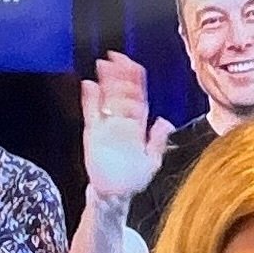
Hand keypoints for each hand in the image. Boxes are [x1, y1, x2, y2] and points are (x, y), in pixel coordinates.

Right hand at [80, 52, 172, 205]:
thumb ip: (157, 140)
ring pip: (106, 98)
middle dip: (118, 74)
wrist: (114, 195)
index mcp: (137, 126)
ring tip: (103, 64)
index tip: (132, 64)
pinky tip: (89, 85)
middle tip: (115, 57)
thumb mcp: (152, 162)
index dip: (134, 81)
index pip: (137, 97)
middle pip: (121, 93)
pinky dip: (89, 100)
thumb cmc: (133, 180)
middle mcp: (122, 122)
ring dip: (105, 81)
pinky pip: (90, 113)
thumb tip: (164, 121)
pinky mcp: (92, 135)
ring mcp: (106, 127)